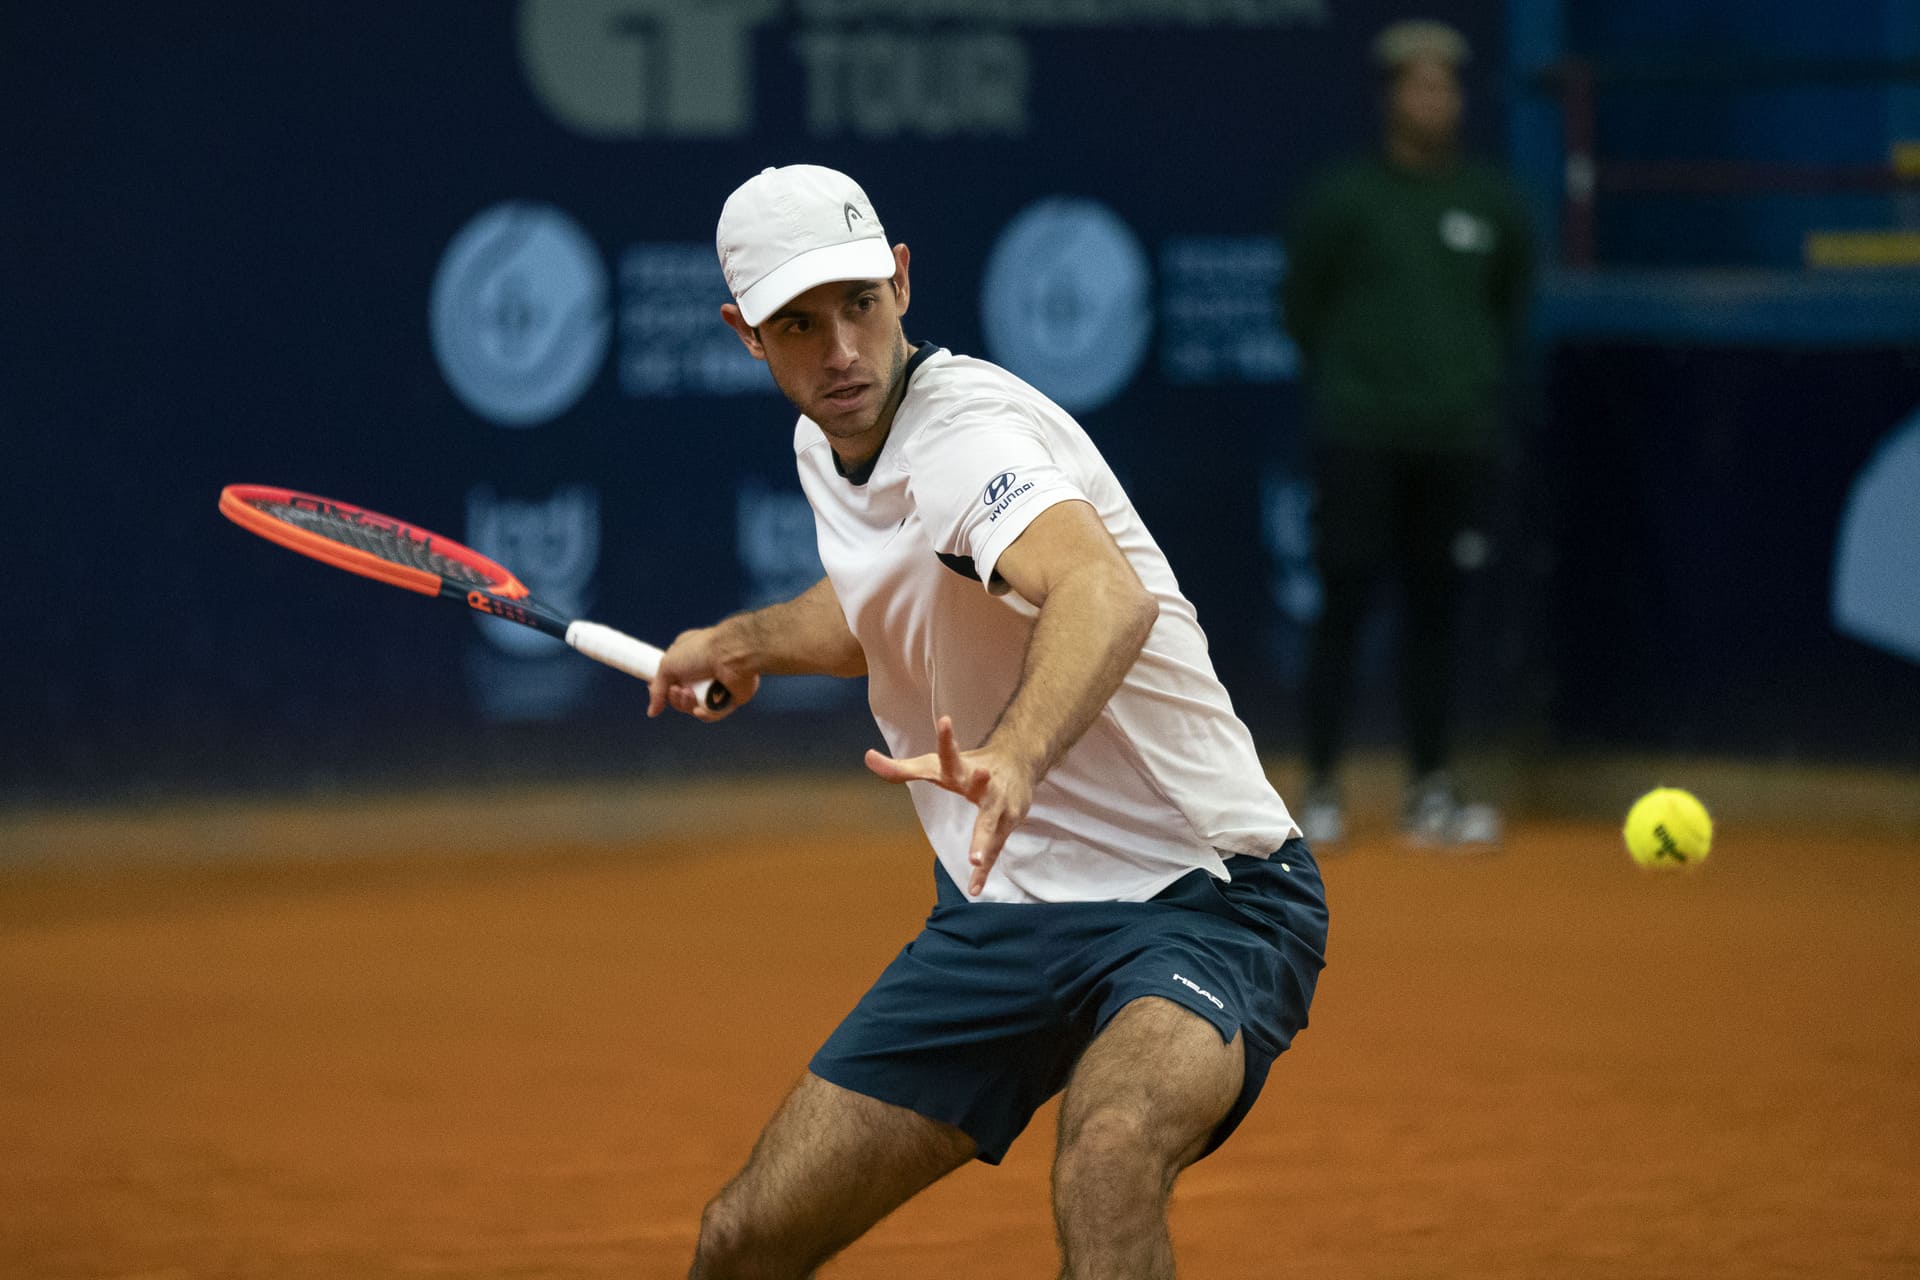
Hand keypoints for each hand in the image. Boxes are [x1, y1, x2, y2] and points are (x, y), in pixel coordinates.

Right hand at [646, 625, 759, 722]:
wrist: (732, 654)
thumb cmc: (701, 651)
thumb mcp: (668, 665)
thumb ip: (658, 690)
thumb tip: (652, 712)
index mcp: (688, 657)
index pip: (671, 678)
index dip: (663, 687)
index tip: (654, 687)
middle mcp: (702, 671)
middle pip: (681, 697)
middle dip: (676, 698)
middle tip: (679, 690)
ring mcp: (716, 685)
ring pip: (696, 706)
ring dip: (688, 704)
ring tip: (690, 694)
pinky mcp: (730, 698)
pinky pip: (714, 713)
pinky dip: (706, 714)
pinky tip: (700, 710)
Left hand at [864, 715, 1034, 895]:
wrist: (1020, 762)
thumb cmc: (969, 766)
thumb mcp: (936, 766)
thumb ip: (902, 768)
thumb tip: (867, 757)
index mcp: (962, 768)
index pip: (951, 752)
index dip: (947, 737)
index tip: (945, 719)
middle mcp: (985, 783)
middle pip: (980, 783)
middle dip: (981, 779)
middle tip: (983, 773)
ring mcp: (1000, 804)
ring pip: (991, 825)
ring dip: (984, 842)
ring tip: (973, 860)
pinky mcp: (1009, 823)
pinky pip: (994, 851)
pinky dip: (983, 871)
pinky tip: (974, 889)